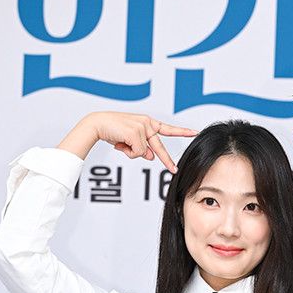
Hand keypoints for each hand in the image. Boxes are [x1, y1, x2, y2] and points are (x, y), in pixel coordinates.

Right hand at [57, 112, 197, 172]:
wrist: (97, 124)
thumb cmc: (113, 131)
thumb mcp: (130, 141)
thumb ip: (143, 148)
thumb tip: (150, 157)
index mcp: (147, 123)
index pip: (168, 129)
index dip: (182, 131)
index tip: (194, 132)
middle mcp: (147, 123)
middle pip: (159, 148)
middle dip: (166, 160)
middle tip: (174, 170)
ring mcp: (143, 127)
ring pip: (144, 152)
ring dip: (131, 152)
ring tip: (121, 143)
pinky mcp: (137, 132)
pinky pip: (137, 152)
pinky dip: (128, 151)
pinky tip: (120, 142)